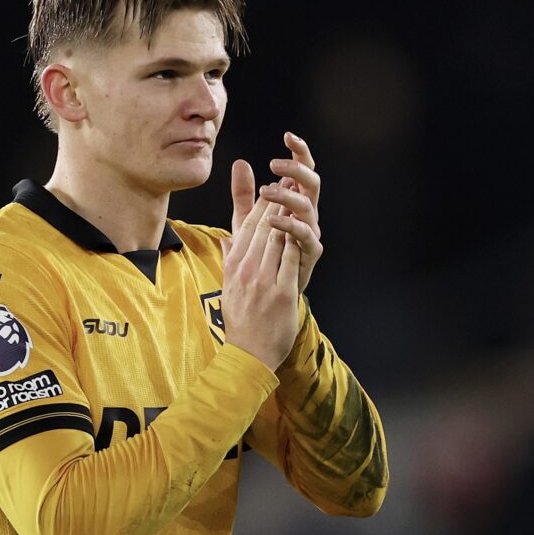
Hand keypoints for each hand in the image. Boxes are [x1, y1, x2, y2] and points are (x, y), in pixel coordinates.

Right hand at [219, 160, 301, 371]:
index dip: (263, 203)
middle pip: (263, 227)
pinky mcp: (280, 293)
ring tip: (300, 198)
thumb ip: (230, 256)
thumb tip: (227, 237)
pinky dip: (297, 243)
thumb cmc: (240, 319)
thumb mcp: (228, 283)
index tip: (274, 187)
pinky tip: (305, 229)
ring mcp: (262, 280)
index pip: (248, 226)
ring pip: (277, 239)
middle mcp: (245, 269)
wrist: (247, 352)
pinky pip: (290, 261)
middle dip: (277, 202)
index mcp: (233, 264)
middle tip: (290, 182)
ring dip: (289, 216)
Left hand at [258, 132, 322, 293]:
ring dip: (288, 195)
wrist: (265, 295)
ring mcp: (310, 234)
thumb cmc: (261, 257)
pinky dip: (291, 226)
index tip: (288, 136)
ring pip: (308, 207)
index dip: (300, 153)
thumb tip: (240, 163)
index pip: (302, 171)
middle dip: (297, 169)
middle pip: (312, 183)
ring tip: (267, 191)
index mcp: (295, 203)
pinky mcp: (309, 255)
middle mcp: (307, 215)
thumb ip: (244, 194)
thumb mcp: (247, 222)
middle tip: (275, 163)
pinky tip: (275, 220)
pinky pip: (306, 236)